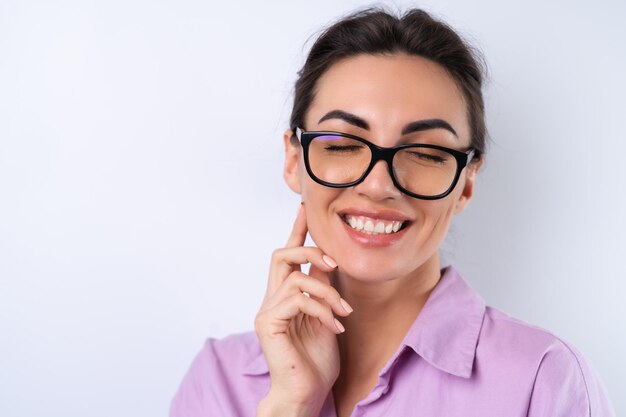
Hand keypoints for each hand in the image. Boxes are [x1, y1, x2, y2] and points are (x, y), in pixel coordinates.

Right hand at [255, 204, 352, 414]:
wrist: (306, 393)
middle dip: (310, 250)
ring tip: (343, 313)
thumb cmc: (316, 360)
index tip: (304, 208)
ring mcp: (267, 311)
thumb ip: (321, 288)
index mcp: (285, 296)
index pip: (288, 256)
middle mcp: (272, 299)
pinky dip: (322, 309)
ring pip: (295, 277)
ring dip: (327, 292)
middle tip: (335, 264)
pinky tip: (335, 327)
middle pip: (281, 255)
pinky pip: (298, 299)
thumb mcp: (325, 315)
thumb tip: (326, 260)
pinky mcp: (268, 323)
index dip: (296, 231)